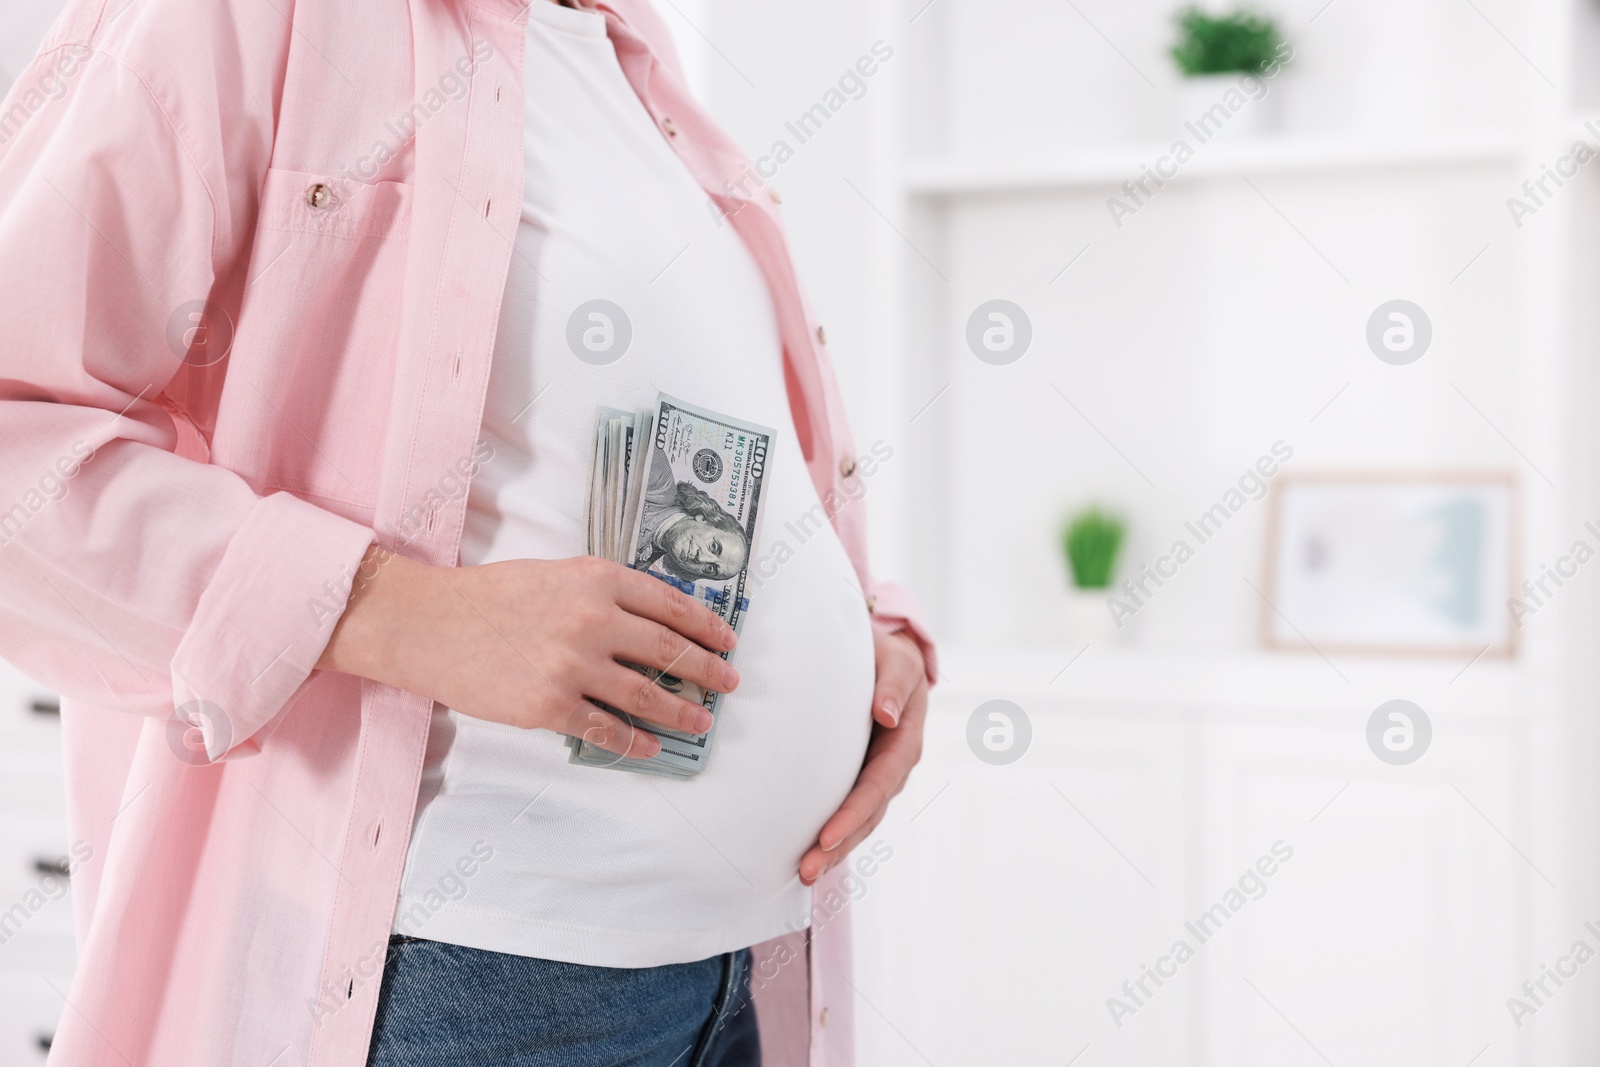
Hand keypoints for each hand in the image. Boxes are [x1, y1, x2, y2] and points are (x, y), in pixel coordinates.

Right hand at [319, 548, 738, 757]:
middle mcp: (593, 619)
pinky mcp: (550, 706)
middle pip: (670, 651)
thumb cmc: (489, 595)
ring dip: (682, 712)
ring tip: (701, 721)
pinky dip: (637, 742)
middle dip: (708, 670)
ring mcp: (574, 666)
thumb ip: (604, 591)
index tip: (728, 639)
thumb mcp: (556, 573)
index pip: (672, 605)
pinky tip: (654, 747)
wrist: (427, 624)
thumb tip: (655, 619)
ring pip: (647, 695)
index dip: (708, 626)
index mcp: (598, 579)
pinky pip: (607, 730)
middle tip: (729, 682)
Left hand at [799, 629, 928, 885]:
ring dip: (834, 849)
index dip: (854, 813)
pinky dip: (832, 835)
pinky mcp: (858, 777)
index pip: (878, 785)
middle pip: (868, 815)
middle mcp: (893, 767)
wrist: (886, 659)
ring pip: (859, 821)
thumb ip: (894, 683)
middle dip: (840, 845)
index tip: (827, 837)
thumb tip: (886, 714)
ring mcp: (876, 775)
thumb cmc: (889, 657)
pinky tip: (808, 853)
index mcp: (905, 742)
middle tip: (807, 870)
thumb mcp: (899, 661)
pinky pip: (848, 811)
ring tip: (804, 873)